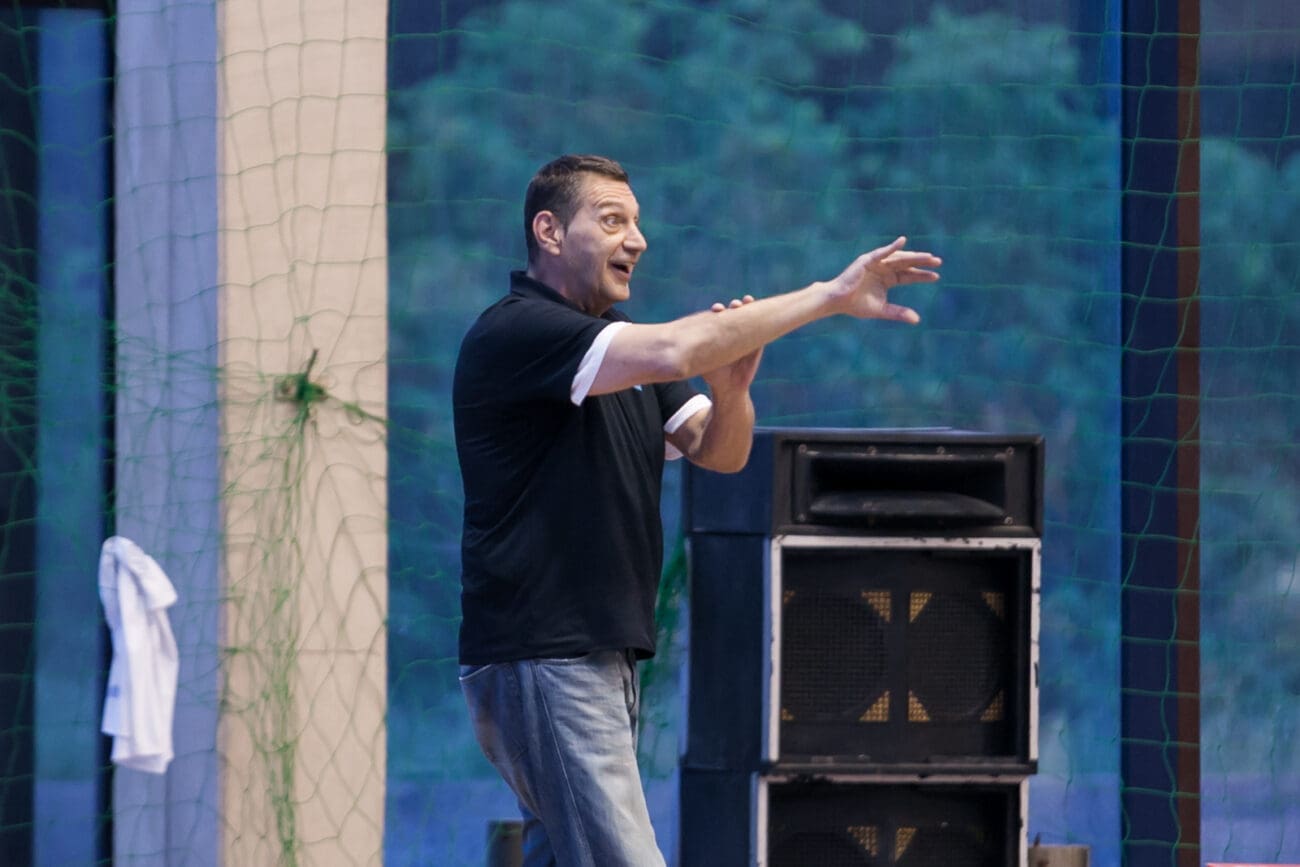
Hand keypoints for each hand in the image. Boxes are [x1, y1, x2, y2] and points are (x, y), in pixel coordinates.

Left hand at [701, 295, 762, 395]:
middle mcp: (732, 331)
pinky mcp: (757, 344)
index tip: (717, 309)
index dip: (718, 310)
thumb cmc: (712, 374)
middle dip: (733, 306)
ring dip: (747, 307)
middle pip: (734, 313)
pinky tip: (763, 310)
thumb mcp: (700, 361)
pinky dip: (763, 319)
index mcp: (719, 332)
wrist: (729, 388)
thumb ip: (692, 352)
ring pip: (747, 317)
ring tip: (747, 301)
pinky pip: (761, 329)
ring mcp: (745, 336)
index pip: (719, 316)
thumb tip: (674, 347)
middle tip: (732, 306)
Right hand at [825, 236, 940, 323]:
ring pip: (898, 258)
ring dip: (913, 256)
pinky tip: (902, 241)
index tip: (937, 276)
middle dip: (922, 263)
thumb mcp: (881, 309)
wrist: (838, 301)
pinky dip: (891, 247)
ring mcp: (876, 263)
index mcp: (888, 279)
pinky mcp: (867, 260)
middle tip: (938, 262)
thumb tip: (917, 320)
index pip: (909, 275)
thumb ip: (898, 312)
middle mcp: (884, 268)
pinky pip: (882, 252)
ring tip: (928, 257)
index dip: (922, 275)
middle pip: (907, 264)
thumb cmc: (856, 305)